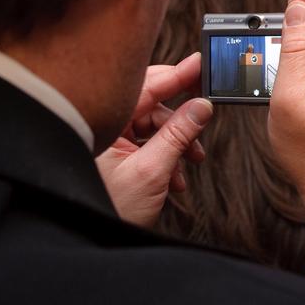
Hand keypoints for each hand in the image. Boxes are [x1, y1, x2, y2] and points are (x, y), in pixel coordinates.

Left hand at [96, 53, 213, 227]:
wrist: (99, 241)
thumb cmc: (113, 209)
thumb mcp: (152, 171)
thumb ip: (178, 135)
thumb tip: (201, 107)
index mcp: (106, 123)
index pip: (147, 87)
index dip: (177, 75)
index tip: (201, 64)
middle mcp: (107, 128)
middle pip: (153, 105)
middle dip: (181, 117)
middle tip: (205, 112)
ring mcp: (113, 143)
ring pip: (155, 127)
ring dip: (178, 143)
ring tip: (190, 163)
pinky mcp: (120, 158)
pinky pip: (150, 144)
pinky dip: (168, 157)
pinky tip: (175, 177)